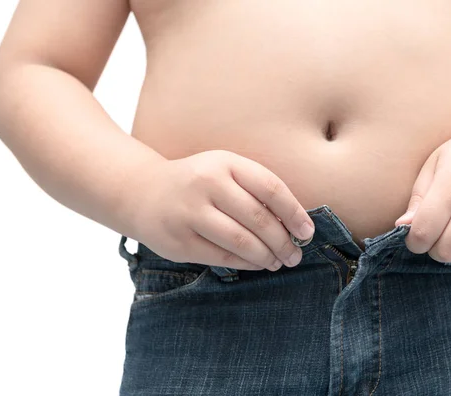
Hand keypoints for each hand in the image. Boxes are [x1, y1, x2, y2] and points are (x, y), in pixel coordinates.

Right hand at [129, 150, 314, 271]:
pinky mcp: (179, 240)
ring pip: (241, 241)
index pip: (271, 188)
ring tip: (279, 262)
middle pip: (258, 218)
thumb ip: (255, 190)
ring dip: (267, 256)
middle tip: (295, 255)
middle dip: (283, 241)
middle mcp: (206, 184)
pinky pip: (222, 256)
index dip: (294, 213)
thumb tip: (294, 223)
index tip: (307, 232)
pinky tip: (257, 264)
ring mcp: (189, 212)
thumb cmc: (197, 183)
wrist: (143, 192)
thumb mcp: (224, 171)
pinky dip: (246, 263)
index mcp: (225, 163)